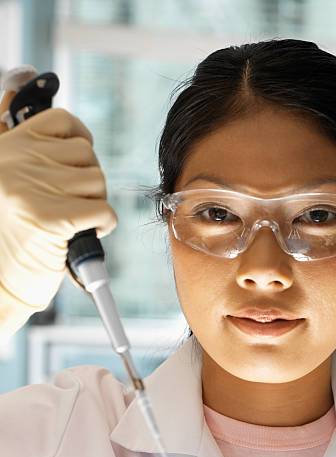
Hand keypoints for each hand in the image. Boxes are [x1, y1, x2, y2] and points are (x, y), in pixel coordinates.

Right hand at [0, 87, 116, 337]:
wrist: (0, 281)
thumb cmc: (12, 234)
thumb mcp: (13, 176)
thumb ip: (24, 138)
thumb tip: (27, 75)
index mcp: (9, 146)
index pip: (65, 123)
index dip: (80, 144)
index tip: (73, 166)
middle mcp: (16, 160)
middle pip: (88, 157)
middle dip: (86, 185)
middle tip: (64, 205)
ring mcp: (31, 187)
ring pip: (98, 183)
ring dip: (93, 205)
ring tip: (67, 222)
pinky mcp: (49, 217)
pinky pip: (104, 211)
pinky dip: (102, 226)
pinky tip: (81, 233)